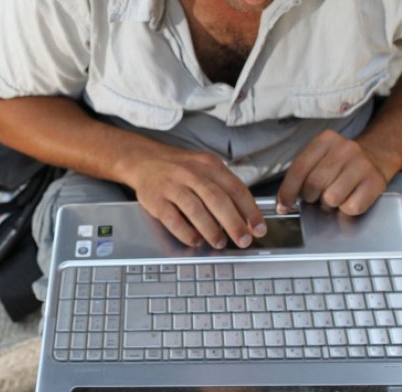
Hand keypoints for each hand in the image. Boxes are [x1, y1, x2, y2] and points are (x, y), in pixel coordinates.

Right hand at [126, 148, 266, 248]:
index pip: (235, 188)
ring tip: (220, 242)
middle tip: (244, 240)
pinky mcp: (155, 199)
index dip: (249, 210)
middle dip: (234, 223)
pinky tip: (195, 240)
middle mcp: (191, 173)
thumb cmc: (180, 169)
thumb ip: (224, 188)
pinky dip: (186, 232)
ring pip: (195, 209)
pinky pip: (172, 219)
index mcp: (208, 164)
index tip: (258, 228)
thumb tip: (246, 218)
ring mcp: (171, 185)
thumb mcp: (204, 168)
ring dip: (211, 230)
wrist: (143, 160)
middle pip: (217, 199)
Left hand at [277, 130, 388, 215]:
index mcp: (326, 140)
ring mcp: (362, 165)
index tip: (282, 206)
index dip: (287, 191)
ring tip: (334, 195)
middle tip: (316, 196)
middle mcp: (345, 149)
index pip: (299, 168)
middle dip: (310, 197)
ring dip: (329, 204)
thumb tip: (283, 203)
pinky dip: (346, 209)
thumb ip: (301, 174)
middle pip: (314, 184)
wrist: (375, 158)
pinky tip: (349, 198)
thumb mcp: (319, 158)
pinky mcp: (376, 182)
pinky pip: (351, 207)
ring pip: (331, 198)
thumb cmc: (339, 163)